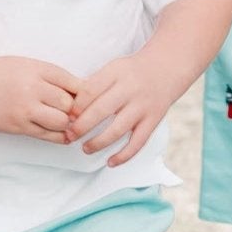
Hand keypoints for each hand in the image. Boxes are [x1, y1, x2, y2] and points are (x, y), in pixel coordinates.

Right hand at [0, 57, 79, 142]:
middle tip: (72, 111)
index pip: (73, 82)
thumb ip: (49, 76)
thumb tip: (77, 92)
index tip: (81, 97)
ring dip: (66, 123)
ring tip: (62, 121)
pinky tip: (61, 134)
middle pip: (69, 103)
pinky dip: (59, 136)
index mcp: (37, 69)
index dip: (82, 93)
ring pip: (62, 122)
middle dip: (74, 109)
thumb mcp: (24, 65)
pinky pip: (48, 135)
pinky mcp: (19, 126)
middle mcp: (33, 88)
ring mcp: (25, 109)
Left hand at [68, 53, 179, 167]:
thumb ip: (95, 84)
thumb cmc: (131, 72)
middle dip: (82, 126)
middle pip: (101, 110)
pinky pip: (137, 142)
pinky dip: (124, 155)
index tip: (66, 116)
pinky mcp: (153, 120)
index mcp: (116, 73)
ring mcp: (143, 106)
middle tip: (69, 136)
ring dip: (99, 142)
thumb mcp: (113, 68)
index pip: (90, 90)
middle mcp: (130, 89)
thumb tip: (70, 108)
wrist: (166, 69)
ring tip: (85, 149)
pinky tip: (110, 162)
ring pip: (118, 129)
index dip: (76, 106)